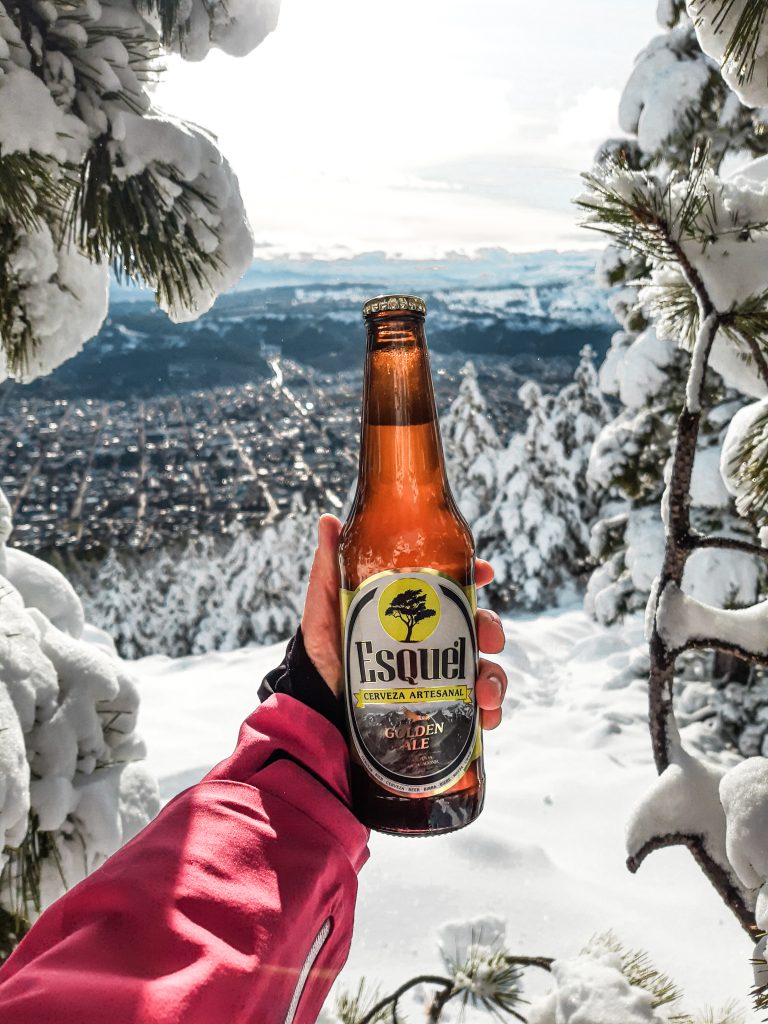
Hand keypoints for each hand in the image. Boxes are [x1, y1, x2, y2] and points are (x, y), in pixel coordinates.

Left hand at [302, 514, 506, 729]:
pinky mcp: (440, 709)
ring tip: (485, 694)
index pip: (452, 587)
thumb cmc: (321, 650)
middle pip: (477, 626)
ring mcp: (439, 675)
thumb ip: (329, 567)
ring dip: (495, 678)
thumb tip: (329, 521)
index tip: (485, 572)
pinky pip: (475, 711)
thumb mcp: (326, 606)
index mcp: (413, 610)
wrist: (315, 704)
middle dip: (492, 629)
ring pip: (484, 669)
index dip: (473, 575)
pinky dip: (488, 715)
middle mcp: (432, 640)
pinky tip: (485, 720)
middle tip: (488, 639)